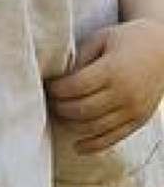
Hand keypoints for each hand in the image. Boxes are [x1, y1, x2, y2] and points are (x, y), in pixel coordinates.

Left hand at [48, 17, 163, 152]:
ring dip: (71, 125)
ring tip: (59, 116)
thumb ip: (80, 59)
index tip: (47, 86)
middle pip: (81, 110)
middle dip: (59, 107)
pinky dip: (93, 145)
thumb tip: (56, 79)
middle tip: (49, 101)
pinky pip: (113, 138)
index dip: (55, 89)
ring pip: (93, 127)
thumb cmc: (127, 40)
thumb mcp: (101, 39)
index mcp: (113, 70)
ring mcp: (133, 109)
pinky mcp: (139, 121)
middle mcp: (125, 93)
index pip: (74, 87)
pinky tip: (77, 147)